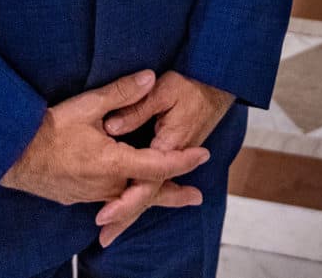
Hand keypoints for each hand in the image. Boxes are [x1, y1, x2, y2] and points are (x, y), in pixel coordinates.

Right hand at [0, 71, 209, 205]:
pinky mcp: (78, 197)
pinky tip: (126, 197)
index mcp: (113, 164)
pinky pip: (110, 200)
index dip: (183, 160)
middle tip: (196, 197)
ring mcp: (92, 195)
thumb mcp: (87, 105)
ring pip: (128, 198)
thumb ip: (122, 92)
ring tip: (169, 197)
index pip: (158, 165)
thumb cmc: (48, 130)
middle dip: (174, 193)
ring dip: (151, 196)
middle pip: (148, 191)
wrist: (12, 154)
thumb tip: (150, 76)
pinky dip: (126, 199)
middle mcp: (106, 186)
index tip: (203, 156)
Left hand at [94, 72, 233, 245]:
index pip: (145, 179)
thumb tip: (111, 127)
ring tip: (110, 235)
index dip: (124, 200)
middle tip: (104, 237)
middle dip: (124, 216)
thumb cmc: (190, 84)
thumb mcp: (163, 90)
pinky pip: (154, 181)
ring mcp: (173, 157)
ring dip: (131, 212)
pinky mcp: (171, 154)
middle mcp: (172, 156)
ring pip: (151, 191)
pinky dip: (141, 196)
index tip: (103, 215)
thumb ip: (136, 107)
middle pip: (147, 193)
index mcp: (170, 144)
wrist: (217, 84)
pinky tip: (128, 208)